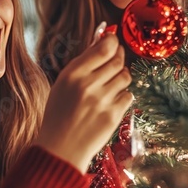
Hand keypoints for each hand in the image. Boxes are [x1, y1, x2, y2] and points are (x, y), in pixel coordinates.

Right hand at [35, 34, 131, 173]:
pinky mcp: (114, 115)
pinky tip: (111, 100)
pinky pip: (128, 95)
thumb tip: (100, 41)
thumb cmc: (59, 113)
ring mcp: (103, 100)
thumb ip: (82, 63)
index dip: (112, 40)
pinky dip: (122, 95)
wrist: (60, 147)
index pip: (103, 48)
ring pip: (125, 77)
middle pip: (117, 60)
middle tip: (116, 57)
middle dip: (118, 56)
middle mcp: (88, 84)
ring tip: (112, 82)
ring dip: (121, 76)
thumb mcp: (62, 84)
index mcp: (73, 74)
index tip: (112, 39)